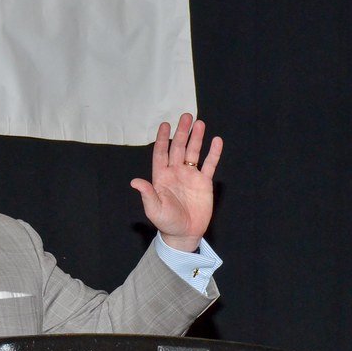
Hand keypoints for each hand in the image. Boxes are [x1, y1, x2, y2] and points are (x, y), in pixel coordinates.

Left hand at [130, 113, 222, 251]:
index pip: (161, 153)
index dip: (162, 139)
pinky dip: (213, 153)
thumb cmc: (166, 222)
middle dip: (182, 132)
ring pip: (194, 152)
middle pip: (178, 148)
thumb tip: (135, 181)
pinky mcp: (204, 183)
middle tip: (186, 116)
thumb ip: (147, 194)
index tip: (164, 125)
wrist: (184, 234)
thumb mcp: (154, 209)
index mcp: (161, 177)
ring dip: (196, 138)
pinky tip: (216, 141)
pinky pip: (209, 165)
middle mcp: (176, 172)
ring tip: (200, 123)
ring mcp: (190, 176)